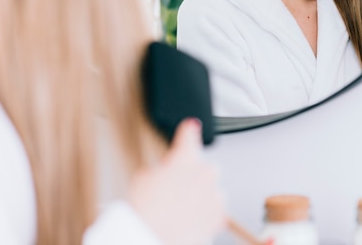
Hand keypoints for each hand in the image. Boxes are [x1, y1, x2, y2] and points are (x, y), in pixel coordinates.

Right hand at [129, 118, 225, 244]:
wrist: (151, 237)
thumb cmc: (145, 210)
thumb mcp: (142, 178)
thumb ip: (158, 168)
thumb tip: (162, 172)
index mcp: (185, 158)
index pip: (189, 135)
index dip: (189, 130)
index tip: (192, 126)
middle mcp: (204, 172)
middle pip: (203, 167)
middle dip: (192, 175)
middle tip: (174, 189)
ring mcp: (214, 193)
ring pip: (210, 189)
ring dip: (199, 195)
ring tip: (179, 210)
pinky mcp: (219, 215)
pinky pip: (215, 209)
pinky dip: (205, 213)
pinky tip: (189, 220)